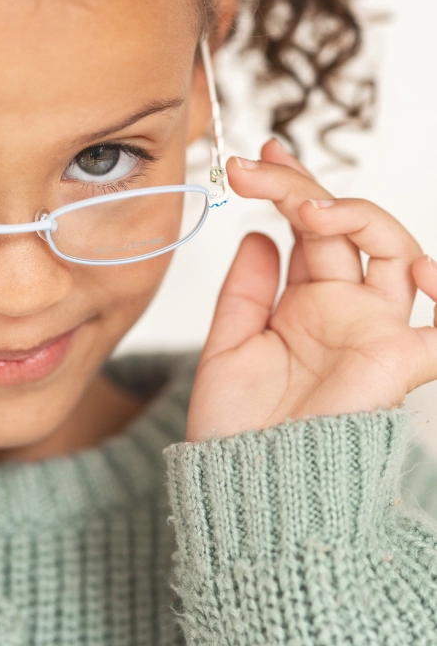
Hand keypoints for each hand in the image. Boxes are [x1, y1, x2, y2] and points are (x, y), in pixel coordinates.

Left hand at [187, 138, 436, 441]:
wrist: (246, 489)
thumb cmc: (238, 428)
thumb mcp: (229, 346)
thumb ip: (245, 290)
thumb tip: (256, 234)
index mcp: (306, 303)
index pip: (311, 228)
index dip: (290, 186)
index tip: (257, 156)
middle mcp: (346, 310)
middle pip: (346, 228)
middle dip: (302, 188)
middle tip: (256, 169)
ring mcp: (374, 331)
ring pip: (392, 251)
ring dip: (357, 216)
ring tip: (307, 210)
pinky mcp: (399, 363)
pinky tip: (424, 271)